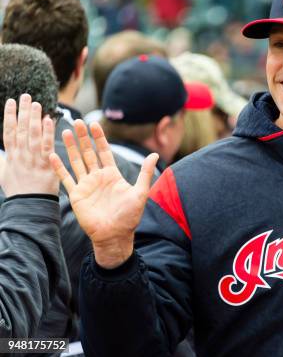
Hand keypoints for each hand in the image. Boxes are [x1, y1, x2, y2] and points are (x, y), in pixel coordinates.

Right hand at [1, 94, 57, 196]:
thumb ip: (0, 160)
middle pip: (20, 129)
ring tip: (36, 103)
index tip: (10, 101)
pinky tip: (49, 120)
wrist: (29, 205)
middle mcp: (21, 155)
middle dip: (22, 112)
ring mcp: (33, 159)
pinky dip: (48, 132)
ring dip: (34, 118)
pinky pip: (47, 146)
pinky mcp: (46, 164)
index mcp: (11, 156)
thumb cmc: (18, 190)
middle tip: (25, 96)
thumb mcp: (3, 173)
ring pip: (32, 135)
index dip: (9, 116)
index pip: (8, 132)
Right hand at [50, 120, 157, 268]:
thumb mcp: (140, 192)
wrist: (115, 235)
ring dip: (70, 147)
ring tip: (64, 131)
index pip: (104, 151)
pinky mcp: (76, 195)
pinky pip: (65, 178)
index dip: (99, 138)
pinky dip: (59, 167)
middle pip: (88, 152)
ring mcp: (86, 185)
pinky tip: (52, 155)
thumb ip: (145, 173)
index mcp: (112, 174)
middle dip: (83, 137)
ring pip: (76, 161)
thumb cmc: (129, 216)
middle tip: (76, 121)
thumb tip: (155, 154)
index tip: (95, 124)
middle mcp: (98, 177)